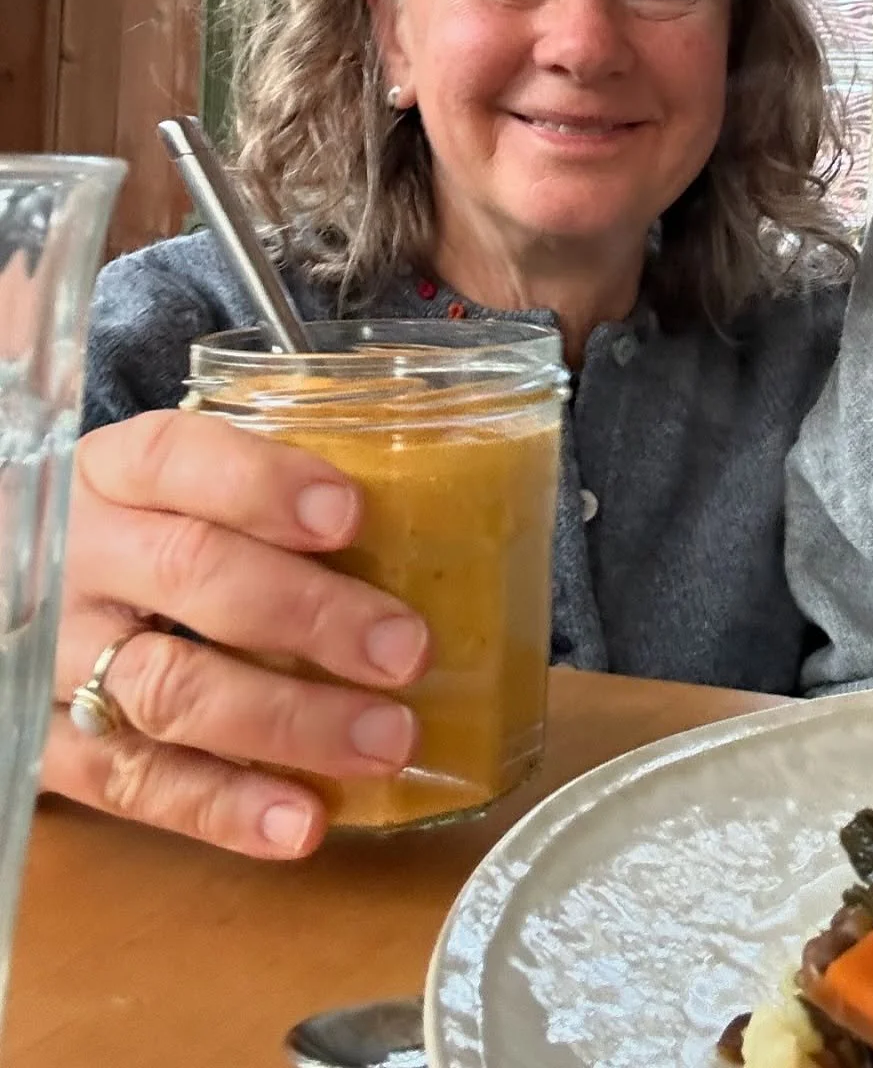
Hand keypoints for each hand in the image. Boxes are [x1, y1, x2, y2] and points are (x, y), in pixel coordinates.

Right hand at [43, 409, 431, 858]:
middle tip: (406, 650)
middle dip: (310, 614)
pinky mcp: (47, 748)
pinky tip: (300, 823)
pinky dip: (222, 808)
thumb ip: (259, 496)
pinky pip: (134, 784)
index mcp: (113, 473)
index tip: (351, 515)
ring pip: (171, 688)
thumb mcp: (171, 490)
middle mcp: (77, 557)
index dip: (264, 483)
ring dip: (287, 722)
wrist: (7, 597)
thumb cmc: (136, 535)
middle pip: (192, 574)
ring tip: (385, 741)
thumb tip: (422, 515)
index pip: (177, 457)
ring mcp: (56, 658)